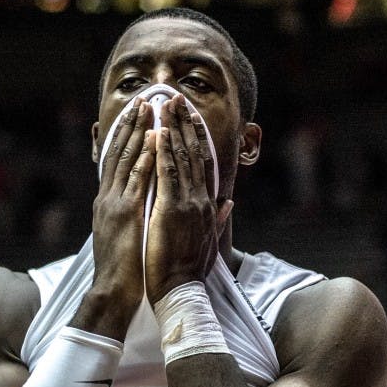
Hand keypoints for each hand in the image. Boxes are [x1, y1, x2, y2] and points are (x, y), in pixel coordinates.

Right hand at [80, 99, 155, 335]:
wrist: (114, 291)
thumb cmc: (127, 269)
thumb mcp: (127, 236)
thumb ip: (134, 217)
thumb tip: (139, 205)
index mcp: (112, 203)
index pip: (120, 162)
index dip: (129, 138)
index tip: (139, 116)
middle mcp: (109, 197)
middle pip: (120, 153)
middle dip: (131, 125)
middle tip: (143, 99)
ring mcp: (115, 203)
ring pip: (127, 159)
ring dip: (138, 131)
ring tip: (147, 107)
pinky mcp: (125, 213)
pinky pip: (138, 179)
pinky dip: (145, 157)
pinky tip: (153, 139)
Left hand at [145, 95, 232, 304]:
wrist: (180, 289)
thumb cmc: (189, 269)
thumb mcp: (208, 240)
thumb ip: (218, 217)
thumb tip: (229, 202)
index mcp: (207, 206)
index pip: (204, 164)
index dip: (196, 137)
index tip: (189, 116)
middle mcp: (201, 200)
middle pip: (194, 153)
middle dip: (184, 123)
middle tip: (176, 97)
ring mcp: (188, 203)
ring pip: (181, 158)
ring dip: (173, 128)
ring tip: (165, 104)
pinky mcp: (172, 209)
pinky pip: (167, 174)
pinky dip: (162, 151)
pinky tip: (157, 132)